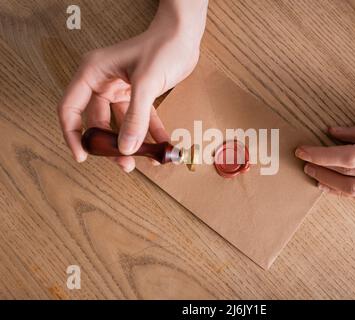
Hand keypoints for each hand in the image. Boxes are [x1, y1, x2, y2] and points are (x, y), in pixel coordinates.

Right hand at [58, 0, 207, 171]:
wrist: (184, 35)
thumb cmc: (162, 47)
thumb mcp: (147, 82)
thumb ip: (136, 117)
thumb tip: (126, 148)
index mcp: (93, 73)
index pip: (70, 109)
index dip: (73, 135)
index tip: (82, 156)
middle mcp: (103, 83)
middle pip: (98, 122)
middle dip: (110, 145)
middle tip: (124, 163)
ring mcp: (121, 90)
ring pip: (121, 125)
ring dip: (133, 143)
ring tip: (146, 159)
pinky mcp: (139, 95)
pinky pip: (141, 119)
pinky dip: (150, 133)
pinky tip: (162, 146)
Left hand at [295, 111, 354, 207]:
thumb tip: (332, 132)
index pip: (351, 155)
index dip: (322, 154)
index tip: (302, 150)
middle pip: (350, 174)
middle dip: (321, 167)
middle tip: (304, 161)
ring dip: (329, 183)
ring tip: (313, 174)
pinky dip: (346, 193)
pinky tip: (332, 186)